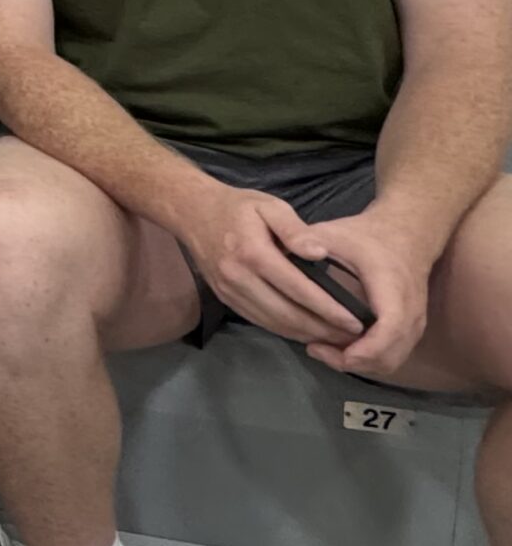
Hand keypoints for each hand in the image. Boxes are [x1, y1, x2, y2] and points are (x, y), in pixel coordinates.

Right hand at [175, 184, 365, 347]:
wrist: (191, 212)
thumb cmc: (237, 206)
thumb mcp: (270, 206)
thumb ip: (296, 230)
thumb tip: (321, 254)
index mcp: (254, 253)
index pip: (298, 289)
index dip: (329, 309)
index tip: (355, 321)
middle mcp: (239, 278)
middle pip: (287, 314)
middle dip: (322, 329)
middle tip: (352, 337)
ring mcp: (229, 291)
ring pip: (273, 323)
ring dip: (305, 335)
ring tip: (334, 339)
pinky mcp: (225, 298)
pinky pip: (259, 321)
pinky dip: (285, 331)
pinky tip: (305, 331)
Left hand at [284, 206, 434, 379]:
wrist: (406, 235)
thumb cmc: (366, 236)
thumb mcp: (335, 233)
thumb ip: (309, 242)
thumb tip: (280, 253)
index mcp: (392, 286)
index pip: (389, 327)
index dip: (363, 348)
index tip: (325, 347)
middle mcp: (411, 310)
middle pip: (390, 355)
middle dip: (352, 361)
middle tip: (315, 349)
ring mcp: (415, 323)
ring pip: (391, 361)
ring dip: (358, 363)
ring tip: (322, 349)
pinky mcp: (411, 330)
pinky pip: (392, 356)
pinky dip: (367, 360)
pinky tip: (339, 348)